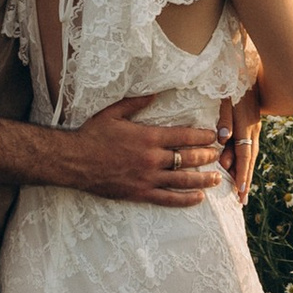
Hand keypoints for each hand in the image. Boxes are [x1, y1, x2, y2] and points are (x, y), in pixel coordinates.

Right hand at [69, 95, 220, 205]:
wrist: (74, 161)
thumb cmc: (92, 135)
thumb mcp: (113, 113)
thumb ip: (136, 103)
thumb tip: (155, 93)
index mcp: (148, 137)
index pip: (183, 136)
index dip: (201, 136)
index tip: (213, 136)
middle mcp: (152, 158)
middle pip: (187, 158)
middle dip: (206, 157)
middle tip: (218, 156)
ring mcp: (147, 178)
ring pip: (182, 180)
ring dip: (202, 179)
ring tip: (216, 179)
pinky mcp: (139, 193)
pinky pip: (167, 199)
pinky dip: (185, 200)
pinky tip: (198, 198)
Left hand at [218, 81, 264, 203]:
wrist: (250, 61)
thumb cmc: (232, 78)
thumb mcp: (226, 95)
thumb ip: (224, 117)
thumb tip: (222, 140)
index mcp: (246, 123)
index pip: (244, 155)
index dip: (242, 174)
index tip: (239, 193)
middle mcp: (252, 126)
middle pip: (249, 157)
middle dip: (246, 179)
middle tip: (241, 199)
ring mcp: (253, 123)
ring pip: (249, 151)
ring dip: (244, 169)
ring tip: (239, 186)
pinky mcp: (251, 118)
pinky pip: (248, 142)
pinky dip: (244, 156)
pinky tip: (238, 162)